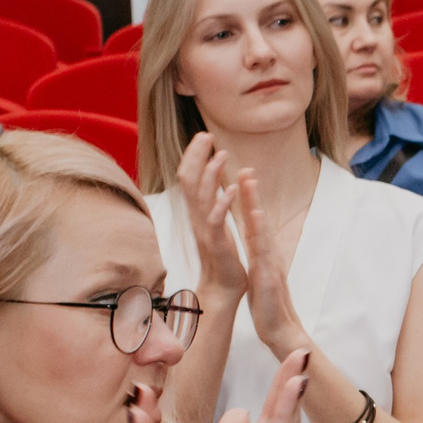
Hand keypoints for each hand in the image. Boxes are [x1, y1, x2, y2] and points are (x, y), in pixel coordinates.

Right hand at [177, 133, 247, 303]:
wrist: (224, 288)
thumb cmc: (224, 256)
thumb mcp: (216, 224)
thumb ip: (212, 203)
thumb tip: (213, 182)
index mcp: (199, 212)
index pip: (190, 177)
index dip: (194, 155)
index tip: (204, 136)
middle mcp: (197, 218)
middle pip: (189, 180)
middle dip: (196, 155)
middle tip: (206, 134)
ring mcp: (205, 230)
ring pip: (201, 196)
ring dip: (212, 173)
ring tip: (223, 154)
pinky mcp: (217, 244)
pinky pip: (216, 220)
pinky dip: (223, 202)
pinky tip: (233, 188)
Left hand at [231, 168, 310, 360]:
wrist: (280, 329)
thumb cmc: (269, 302)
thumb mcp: (261, 272)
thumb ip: (259, 254)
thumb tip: (256, 237)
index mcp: (264, 253)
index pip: (255, 222)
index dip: (248, 199)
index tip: (241, 175)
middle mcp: (270, 254)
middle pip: (260, 220)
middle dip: (253, 195)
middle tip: (245, 168)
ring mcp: (271, 265)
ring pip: (263, 233)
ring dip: (257, 208)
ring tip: (250, 186)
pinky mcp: (270, 279)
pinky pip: (264, 254)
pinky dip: (260, 236)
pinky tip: (256, 222)